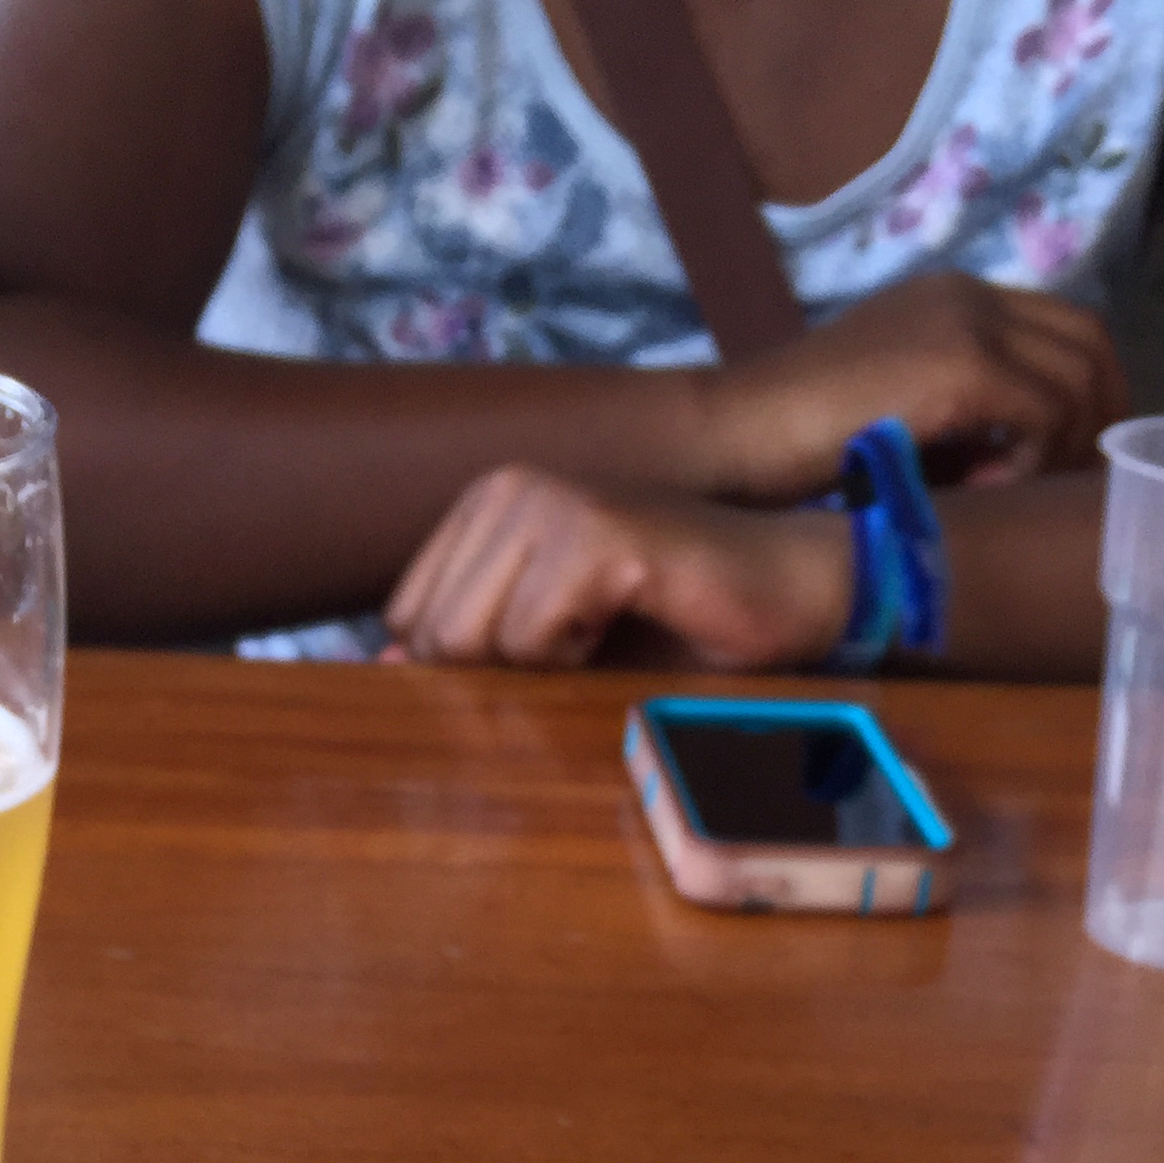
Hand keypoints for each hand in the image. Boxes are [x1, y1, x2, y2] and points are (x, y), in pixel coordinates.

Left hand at [383, 467, 853, 668]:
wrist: (781, 593)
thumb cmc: (669, 625)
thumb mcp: (548, 643)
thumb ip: (468, 647)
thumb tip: (383, 666)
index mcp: (486, 506)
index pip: (410, 619)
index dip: (468, 667)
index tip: (543, 655)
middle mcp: (508, 488)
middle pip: (435, 637)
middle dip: (500, 674)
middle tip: (580, 648)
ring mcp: (551, 502)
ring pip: (476, 640)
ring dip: (542, 668)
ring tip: (604, 633)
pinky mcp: (596, 534)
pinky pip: (532, 639)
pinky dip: (578, 659)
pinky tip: (628, 620)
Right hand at [709, 273, 1126, 501]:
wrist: (727, 438)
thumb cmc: (790, 448)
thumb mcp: (891, 418)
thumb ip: (954, 419)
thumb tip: (1012, 461)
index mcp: (955, 300)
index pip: (1065, 331)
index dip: (1084, 401)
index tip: (1061, 466)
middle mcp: (971, 295)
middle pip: (1091, 346)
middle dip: (1095, 424)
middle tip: (1063, 490)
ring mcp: (967, 323)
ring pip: (1079, 380)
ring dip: (1057, 450)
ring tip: (1005, 494)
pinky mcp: (960, 364)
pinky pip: (1044, 413)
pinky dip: (1029, 463)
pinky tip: (981, 493)